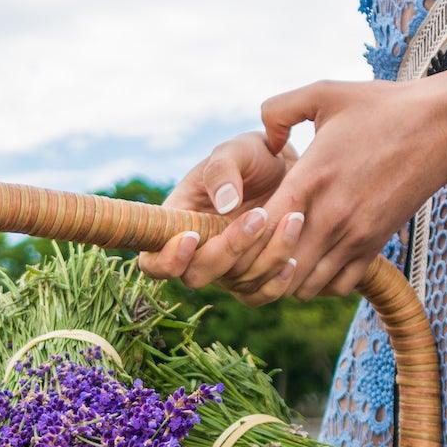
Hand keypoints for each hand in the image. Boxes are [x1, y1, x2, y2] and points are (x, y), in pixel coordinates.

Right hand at [134, 131, 287, 287]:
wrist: (288, 170)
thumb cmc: (253, 156)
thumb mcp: (236, 150)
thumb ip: (223, 170)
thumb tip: (224, 204)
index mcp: (177, 223)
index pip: (153, 261)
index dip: (167, 259)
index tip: (193, 236)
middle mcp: (197, 254)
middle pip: (197, 276)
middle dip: (230, 250)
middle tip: (260, 215)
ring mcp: (225, 271)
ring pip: (236, 284)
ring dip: (266, 257)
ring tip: (294, 218)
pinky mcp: (253, 279)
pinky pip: (259, 295)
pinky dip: (277, 282)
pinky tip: (294, 259)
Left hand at [223, 70, 446, 303]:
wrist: (441, 127)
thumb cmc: (382, 107)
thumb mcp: (325, 92)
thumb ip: (279, 109)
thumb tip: (264, 138)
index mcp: (310, 179)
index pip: (258, 231)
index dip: (239, 237)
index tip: (237, 225)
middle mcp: (330, 216)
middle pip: (276, 269)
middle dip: (255, 266)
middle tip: (250, 250)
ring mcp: (354, 236)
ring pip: (303, 286)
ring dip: (285, 277)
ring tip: (280, 257)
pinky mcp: (374, 246)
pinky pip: (337, 287)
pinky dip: (319, 282)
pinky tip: (312, 260)